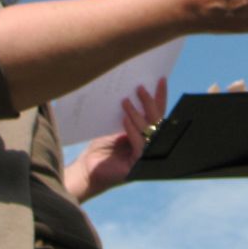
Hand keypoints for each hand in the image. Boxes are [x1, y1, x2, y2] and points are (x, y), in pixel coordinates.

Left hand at [65, 78, 167, 201]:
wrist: (87, 169)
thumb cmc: (101, 147)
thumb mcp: (116, 126)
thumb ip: (129, 114)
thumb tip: (134, 90)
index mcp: (147, 133)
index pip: (157, 113)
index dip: (160, 97)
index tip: (160, 79)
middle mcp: (150, 144)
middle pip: (157, 121)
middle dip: (150, 102)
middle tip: (140, 88)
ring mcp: (145, 156)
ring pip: (149, 131)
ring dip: (137, 114)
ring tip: (125, 101)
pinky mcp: (137, 166)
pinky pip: (139, 145)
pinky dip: (132, 131)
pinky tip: (125, 120)